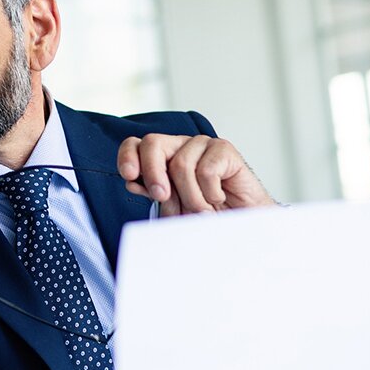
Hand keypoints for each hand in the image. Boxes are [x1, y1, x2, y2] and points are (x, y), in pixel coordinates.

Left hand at [117, 134, 275, 215]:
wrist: (241, 225)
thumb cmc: (206, 215)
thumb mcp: (172, 207)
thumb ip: (153, 192)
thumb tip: (132, 181)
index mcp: (162, 158)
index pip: (135, 145)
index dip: (128, 156)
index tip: (129, 176)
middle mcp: (179, 147)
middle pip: (152, 143)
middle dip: (152, 173)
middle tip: (162, 196)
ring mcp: (201, 145)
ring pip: (180, 164)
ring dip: (190, 197)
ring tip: (203, 209)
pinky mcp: (224, 149)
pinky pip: (206, 170)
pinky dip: (210, 193)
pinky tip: (218, 197)